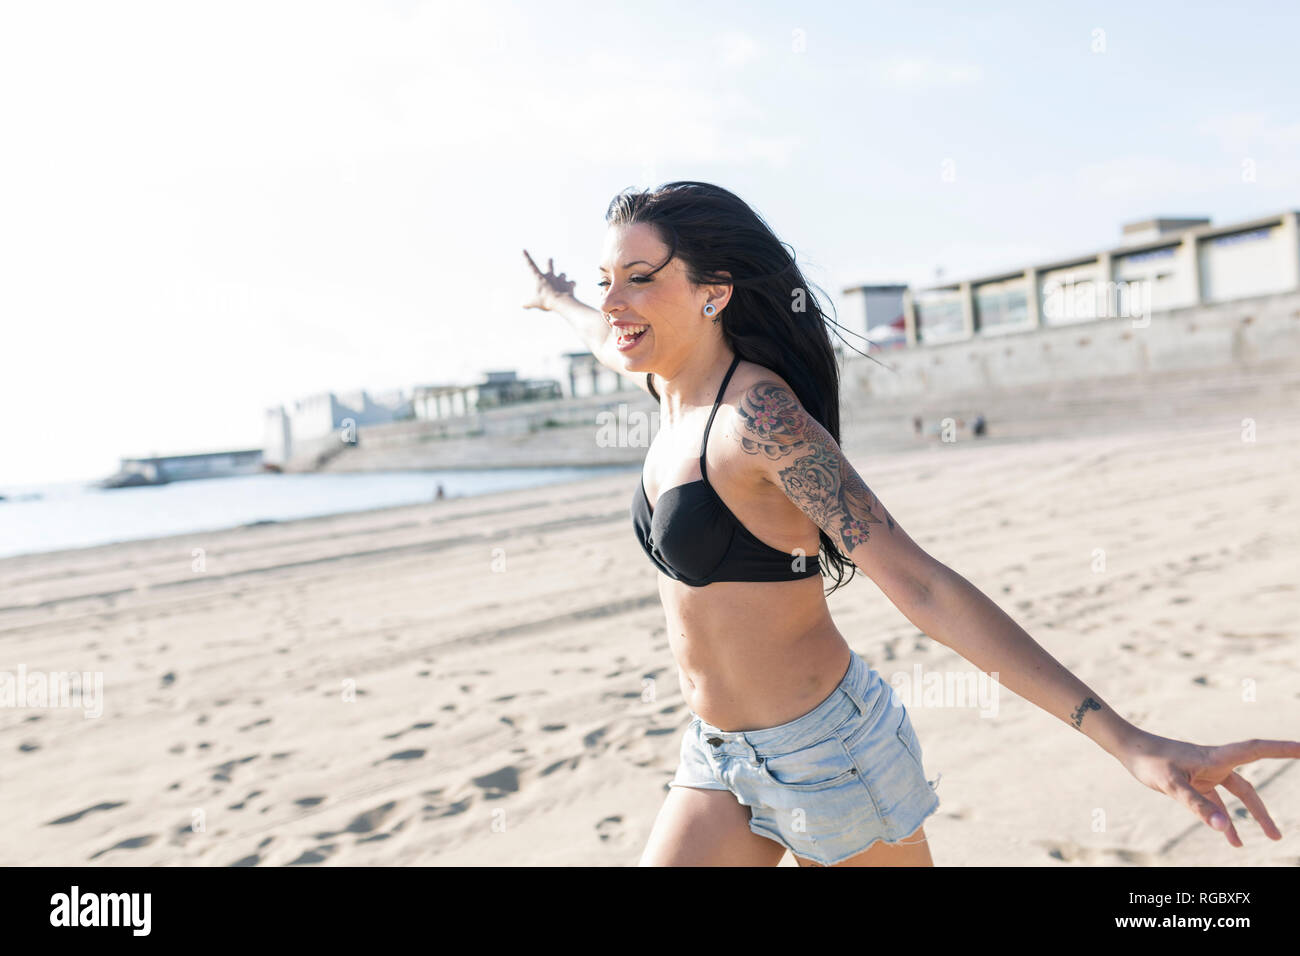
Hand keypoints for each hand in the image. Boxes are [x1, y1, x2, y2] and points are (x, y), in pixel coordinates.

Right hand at [522, 249, 575, 310]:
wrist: (560, 302)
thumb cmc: (545, 301)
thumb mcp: (533, 303)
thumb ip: (527, 303)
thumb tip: (522, 305)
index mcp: (540, 278)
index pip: (531, 265)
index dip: (526, 257)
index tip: (523, 249)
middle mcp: (550, 276)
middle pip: (550, 265)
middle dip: (550, 262)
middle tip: (550, 259)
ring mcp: (560, 279)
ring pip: (562, 274)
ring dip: (562, 277)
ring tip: (562, 281)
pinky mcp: (569, 284)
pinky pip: (572, 283)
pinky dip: (572, 285)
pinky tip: (572, 286)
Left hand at [1117, 731, 1299, 846]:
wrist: (1129, 749)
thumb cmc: (1150, 761)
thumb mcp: (1172, 785)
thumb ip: (1198, 806)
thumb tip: (1223, 827)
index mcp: (1215, 757)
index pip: (1256, 750)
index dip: (1283, 749)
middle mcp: (1215, 764)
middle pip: (1249, 787)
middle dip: (1267, 806)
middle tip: (1281, 827)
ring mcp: (1205, 774)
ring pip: (1236, 796)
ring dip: (1250, 816)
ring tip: (1269, 838)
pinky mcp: (1194, 783)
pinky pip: (1216, 804)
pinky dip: (1223, 819)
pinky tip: (1232, 839)